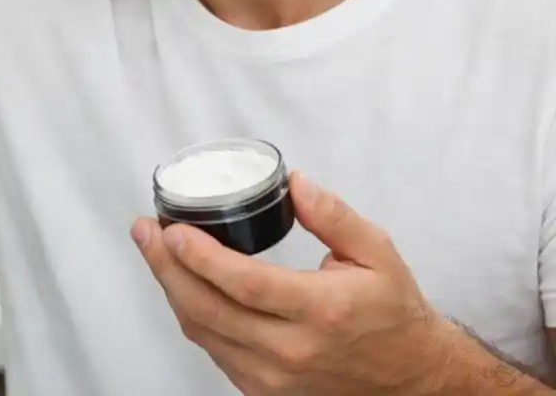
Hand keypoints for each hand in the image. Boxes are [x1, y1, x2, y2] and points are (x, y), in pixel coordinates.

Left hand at [133, 173, 453, 394]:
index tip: (172, 229)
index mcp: (321, 311)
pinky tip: (181, 284)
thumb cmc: (393, 312)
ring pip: (204, 332)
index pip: (246, 284)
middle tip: (144, 230)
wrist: (413, 381)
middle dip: (167, 266)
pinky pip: (214, 351)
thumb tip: (295, 182)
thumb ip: (334, 215)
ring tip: (154, 249)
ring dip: (171, 289)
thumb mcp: (376, 251)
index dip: (201, 257)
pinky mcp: (265, 392)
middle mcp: (292, 351)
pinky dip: (191, 315)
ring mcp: (275, 378)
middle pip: (209, 309)